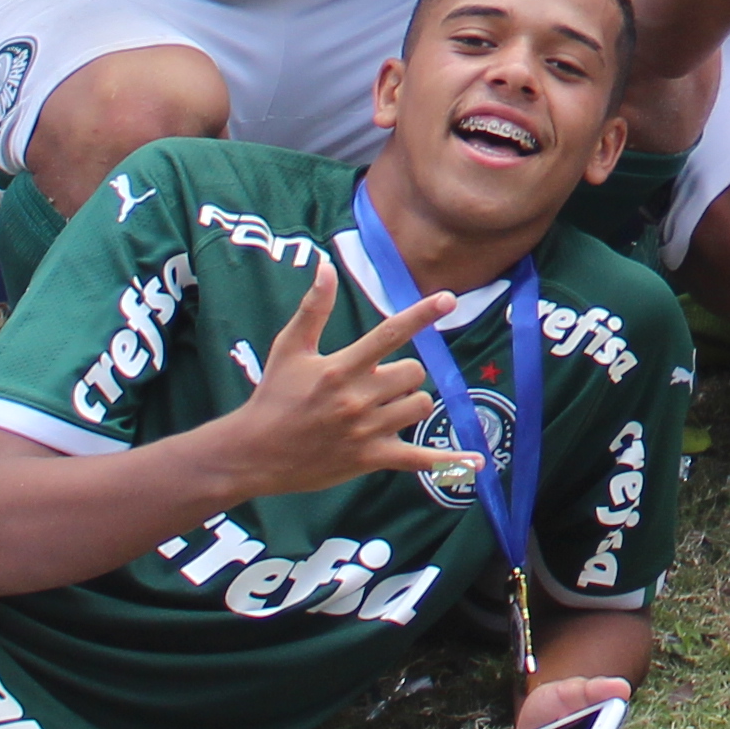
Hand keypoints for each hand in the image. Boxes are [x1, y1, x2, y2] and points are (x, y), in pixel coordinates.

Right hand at [220, 267, 474, 499]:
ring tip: (382, 408)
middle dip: (403, 374)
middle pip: (413, 374)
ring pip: (419, 406)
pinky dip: (448, 460)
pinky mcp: (371, 458)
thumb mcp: (289, 348)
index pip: (389, 334)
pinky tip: (476, 461)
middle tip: (376, 382)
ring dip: (410, 403)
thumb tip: (326, 267)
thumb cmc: (273, 396)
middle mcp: (357, 399)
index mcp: (341, 368)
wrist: (253, 453)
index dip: (421, 315)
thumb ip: (314, 309)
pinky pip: (419, 459)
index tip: (449, 299)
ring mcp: (367, 431)